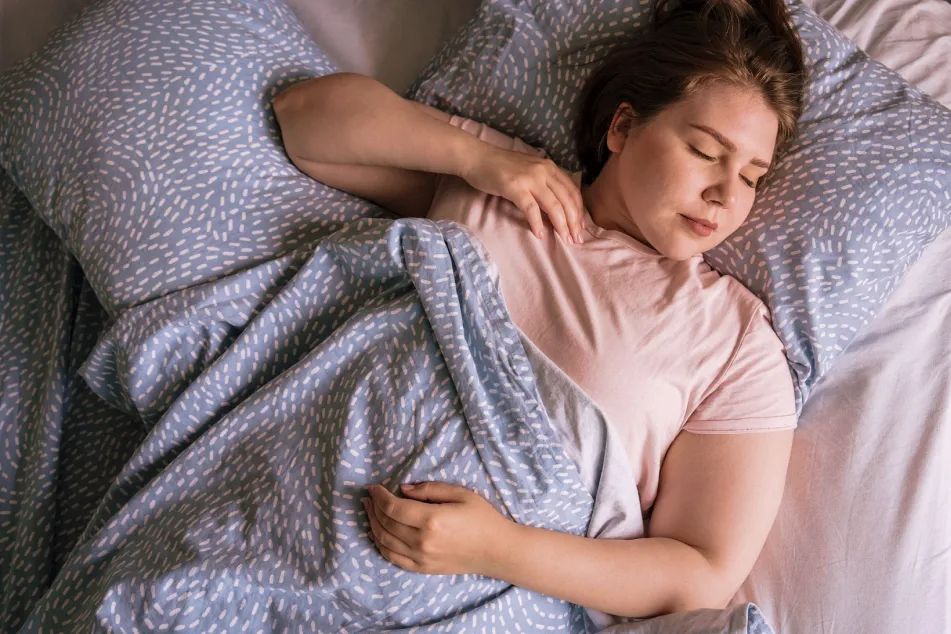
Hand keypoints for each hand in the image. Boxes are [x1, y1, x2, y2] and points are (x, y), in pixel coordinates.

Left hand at [363, 481, 510, 576]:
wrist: (497, 550)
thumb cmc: (482, 518)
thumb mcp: (460, 494)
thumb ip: (429, 489)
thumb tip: (403, 490)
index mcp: (432, 520)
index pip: (393, 507)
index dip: (379, 496)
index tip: (373, 487)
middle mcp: (422, 541)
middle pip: (386, 523)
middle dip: (374, 508)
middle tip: (369, 497)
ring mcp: (421, 558)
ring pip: (385, 541)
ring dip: (373, 524)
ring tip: (370, 511)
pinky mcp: (423, 568)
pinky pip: (393, 558)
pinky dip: (380, 545)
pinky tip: (376, 534)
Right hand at [461, 145, 585, 244]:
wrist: (477, 157)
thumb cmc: (502, 167)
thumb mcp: (530, 171)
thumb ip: (544, 184)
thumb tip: (557, 208)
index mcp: (550, 167)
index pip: (572, 191)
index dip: (579, 211)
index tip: (580, 228)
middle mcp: (544, 171)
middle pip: (566, 200)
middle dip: (574, 222)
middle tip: (576, 240)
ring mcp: (530, 179)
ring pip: (554, 205)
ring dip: (561, 225)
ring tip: (564, 240)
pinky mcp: (515, 187)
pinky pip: (531, 209)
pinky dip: (537, 223)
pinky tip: (539, 234)